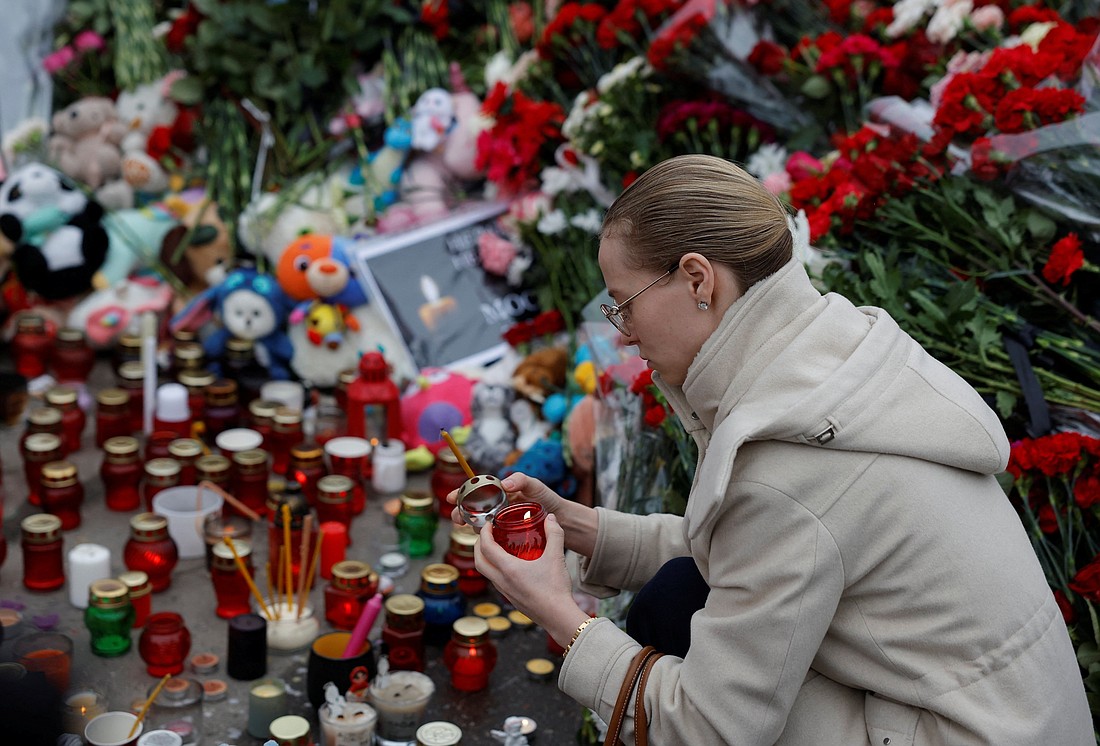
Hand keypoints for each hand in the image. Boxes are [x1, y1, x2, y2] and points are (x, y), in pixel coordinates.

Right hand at [446, 471, 565, 527]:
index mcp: (502, 492)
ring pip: (479, 522)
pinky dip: (482, 538)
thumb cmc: (548, 500)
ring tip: (463, 527)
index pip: (478, 490)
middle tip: (456, 517)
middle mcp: (498, 506)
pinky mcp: (506, 536)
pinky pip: (490, 536)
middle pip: (473, 508)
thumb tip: (504, 484)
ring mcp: (501, 521)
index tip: (452, 497)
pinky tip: (480, 541)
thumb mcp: (535, 486)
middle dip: (460, 511)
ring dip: (468, 524)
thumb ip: (521, 480)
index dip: (463, 492)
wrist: (562, 521)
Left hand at [475, 513, 586, 644]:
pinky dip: (495, 570)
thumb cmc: (556, 588)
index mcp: (508, 569)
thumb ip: (555, 534)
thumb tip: (550, 518)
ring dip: (486, 558)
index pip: (486, 547)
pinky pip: (496, 582)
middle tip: (487, 534)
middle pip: (478, 562)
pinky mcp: (511, 599)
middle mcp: (502, 581)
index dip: (484, 533)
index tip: (489, 523)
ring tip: (497, 548)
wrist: (558, 617)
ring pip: (486, 573)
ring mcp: (505, 592)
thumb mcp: (556, 556)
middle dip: (478, 546)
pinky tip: (510, 566)